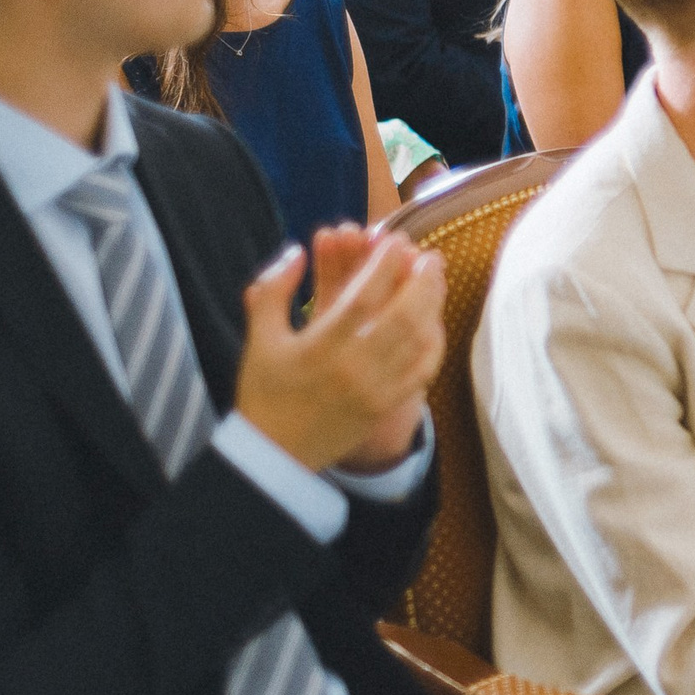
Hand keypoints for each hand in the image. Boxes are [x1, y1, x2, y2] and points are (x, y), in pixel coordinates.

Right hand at [234, 227, 445, 474]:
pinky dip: (433, 343)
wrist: (275, 454)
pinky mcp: (387, 406)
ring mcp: (375, 390)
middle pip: (402, 317)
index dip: (383, 265)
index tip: (394, 240)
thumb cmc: (265, 391)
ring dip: (432, 306)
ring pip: (418, 342)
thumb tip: (296, 250)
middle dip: (421, 281)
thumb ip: (272, 289)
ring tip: (436, 279)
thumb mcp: (258, 337)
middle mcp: (353, 368)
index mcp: (320, 348)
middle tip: (429, 256)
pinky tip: (433, 321)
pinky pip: (422, 371)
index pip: (362, 298)